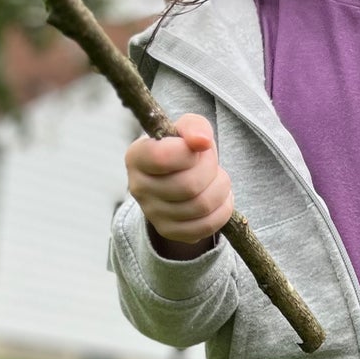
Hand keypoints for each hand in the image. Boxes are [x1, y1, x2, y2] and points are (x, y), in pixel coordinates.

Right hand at [125, 112, 234, 245]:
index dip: (190, 152)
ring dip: (221, 189)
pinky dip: (223, 211)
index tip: (197, 148)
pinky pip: (206, 226)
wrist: (177, 178)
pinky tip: (221, 199)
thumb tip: (202, 141)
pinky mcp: (169, 231)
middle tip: (212, 164)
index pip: (164, 157)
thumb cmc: (182, 149)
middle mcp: (138, 187)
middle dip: (211, 170)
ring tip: (219, 180)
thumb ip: (195, 126)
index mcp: (136, 157)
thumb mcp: (187, 130)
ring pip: (201, 206)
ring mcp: (152, 213)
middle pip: (189, 185)